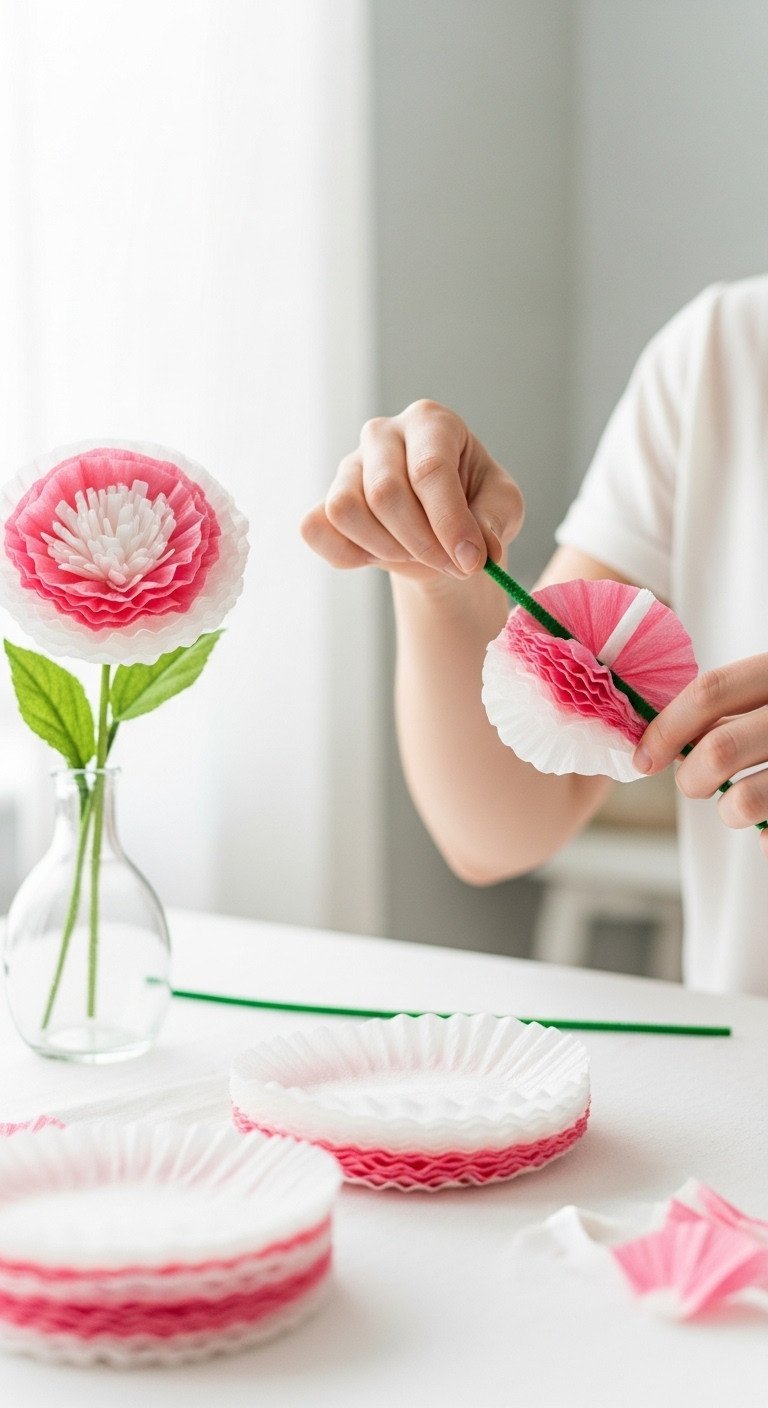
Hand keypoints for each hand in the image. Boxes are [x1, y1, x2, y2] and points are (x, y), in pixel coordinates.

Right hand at [301, 399, 524, 580]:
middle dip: (422, 543)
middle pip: (385, 493)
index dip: (450, 522)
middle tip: (451, 564)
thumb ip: (494, 521)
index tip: (471, 562)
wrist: (442, 527)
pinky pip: (316, 529)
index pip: (429, 469)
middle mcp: (382, 434)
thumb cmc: (475, 504)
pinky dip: (348, 554)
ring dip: (386, 548)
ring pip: (346, 510)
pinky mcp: (324, 500)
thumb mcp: (502, 506)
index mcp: (430, 422)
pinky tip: (380, 555)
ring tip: (416, 551)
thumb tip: (479, 550)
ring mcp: (348, 465)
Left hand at [633, 655, 767, 851]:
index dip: (667, 727)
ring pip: (745, 800)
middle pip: (720, 748)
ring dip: (727, 811)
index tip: (643, 757)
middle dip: (692, 777)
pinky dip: (766, 838)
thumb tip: (661, 740)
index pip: (712, 690)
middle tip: (696, 784)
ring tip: (738, 804)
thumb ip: (727, 710)